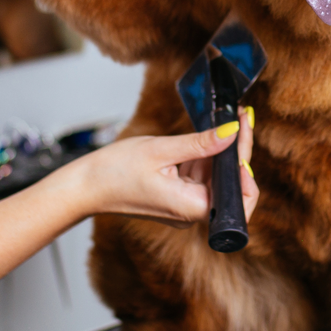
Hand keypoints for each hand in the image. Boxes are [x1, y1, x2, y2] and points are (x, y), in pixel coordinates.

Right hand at [69, 109, 256, 225]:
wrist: (85, 188)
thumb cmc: (114, 172)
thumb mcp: (161, 149)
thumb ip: (201, 143)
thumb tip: (233, 132)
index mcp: (193, 207)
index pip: (239, 192)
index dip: (246, 162)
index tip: (245, 130)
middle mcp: (192, 213)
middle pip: (230, 185)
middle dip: (237, 152)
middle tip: (241, 118)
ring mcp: (184, 207)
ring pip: (215, 180)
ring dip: (220, 153)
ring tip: (227, 120)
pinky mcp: (176, 199)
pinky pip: (198, 179)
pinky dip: (203, 159)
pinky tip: (205, 137)